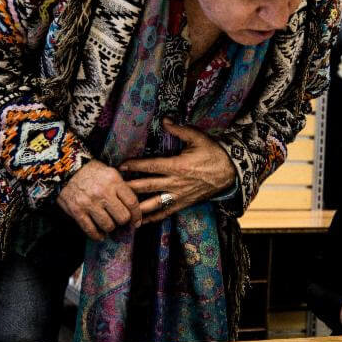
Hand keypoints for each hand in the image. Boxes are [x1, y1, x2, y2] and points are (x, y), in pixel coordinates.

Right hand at [57, 160, 141, 240]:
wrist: (64, 169)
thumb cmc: (90, 171)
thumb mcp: (109, 172)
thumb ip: (121, 187)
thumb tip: (133, 207)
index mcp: (113, 180)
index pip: (132, 202)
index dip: (137, 215)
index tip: (136, 221)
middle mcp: (102, 192)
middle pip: (122, 217)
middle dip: (122, 221)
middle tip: (118, 220)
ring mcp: (89, 203)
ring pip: (108, 226)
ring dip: (109, 227)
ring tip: (107, 224)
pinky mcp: (77, 211)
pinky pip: (91, 230)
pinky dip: (97, 235)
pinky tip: (100, 234)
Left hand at [121, 119, 236, 223]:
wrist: (231, 173)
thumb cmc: (214, 153)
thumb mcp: (198, 138)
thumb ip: (179, 130)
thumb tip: (165, 120)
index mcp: (177, 165)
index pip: (150, 166)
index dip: (133, 166)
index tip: (119, 167)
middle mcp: (175, 183)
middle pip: (146, 186)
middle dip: (128, 188)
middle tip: (111, 189)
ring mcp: (179, 196)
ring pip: (153, 204)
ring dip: (136, 207)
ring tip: (121, 210)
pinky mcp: (183, 204)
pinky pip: (165, 213)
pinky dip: (152, 218)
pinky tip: (139, 222)